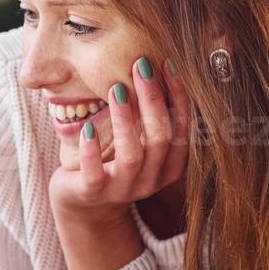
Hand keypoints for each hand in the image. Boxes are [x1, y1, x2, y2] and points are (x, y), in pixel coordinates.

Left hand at [48, 56, 191, 223]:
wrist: (85, 205)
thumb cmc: (115, 163)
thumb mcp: (139, 143)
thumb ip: (151, 117)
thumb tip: (158, 68)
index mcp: (169, 166)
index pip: (183, 128)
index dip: (178, 96)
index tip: (167, 64)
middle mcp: (151, 180)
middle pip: (160, 137)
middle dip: (153, 99)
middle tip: (140, 66)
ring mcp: (123, 189)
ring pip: (132, 155)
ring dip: (125, 120)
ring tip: (115, 89)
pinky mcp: (93, 193)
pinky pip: (95, 174)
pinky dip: (91, 150)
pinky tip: (87, 127)